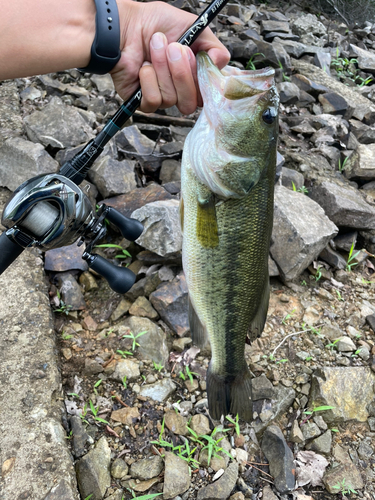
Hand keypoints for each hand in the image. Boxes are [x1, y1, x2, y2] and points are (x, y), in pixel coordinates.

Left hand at [111, 0, 229, 113]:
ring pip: (172, 99)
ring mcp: (163, 97)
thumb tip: (220, 65)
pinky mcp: (143, 102)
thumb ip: (214, 47)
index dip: (204, 80)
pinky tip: (142, 65)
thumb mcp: (193, 27)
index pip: (208, 93)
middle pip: (192, 102)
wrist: (125, 25)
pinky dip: (148, 79)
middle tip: (173, 49)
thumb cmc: (155, 24)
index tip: (198, 59)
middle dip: (182, 72)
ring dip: (162, 68)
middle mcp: (180, 90)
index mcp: (194, 76)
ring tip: (153, 48)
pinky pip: (154, 100)